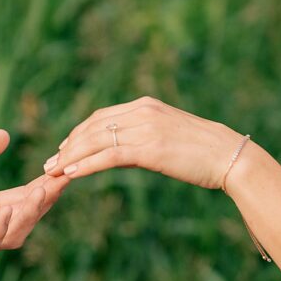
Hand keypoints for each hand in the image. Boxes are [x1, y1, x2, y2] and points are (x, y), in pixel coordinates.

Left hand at [0, 129, 66, 261]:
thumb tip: (5, 136)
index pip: (21, 198)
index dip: (42, 186)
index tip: (61, 167)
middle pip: (25, 218)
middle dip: (45, 200)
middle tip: (62, 177)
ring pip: (12, 235)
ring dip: (28, 215)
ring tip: (39, 192)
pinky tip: (5, 211)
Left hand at [42, 96, 243, 189]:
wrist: (230, 156)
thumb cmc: (203, 152)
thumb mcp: (169, 135)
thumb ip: (145, 136)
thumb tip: (123, 150)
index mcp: (146, 106)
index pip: (101, 117)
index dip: (78, 133)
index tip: (63, 149)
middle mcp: (143, 112)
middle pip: (93, 127)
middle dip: (68, 146)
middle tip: (50, 163)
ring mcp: (146, 129)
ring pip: (96, 140)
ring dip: (71, 157)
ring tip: (53, 171)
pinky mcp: (150, 149)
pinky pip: (109, 155)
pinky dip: (87, 164)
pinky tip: (72, 174)